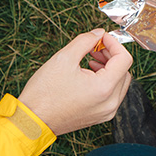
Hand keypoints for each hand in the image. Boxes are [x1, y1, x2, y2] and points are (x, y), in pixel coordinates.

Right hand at [17, 29, 132, 135]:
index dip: (114, 43)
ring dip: (110, 68)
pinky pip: (112, 95)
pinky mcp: (99, 117)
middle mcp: (110, 103)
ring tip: (90, 60)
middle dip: (112, 55)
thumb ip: (86, 41)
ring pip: (120, 83)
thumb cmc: (44, 94)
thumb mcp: (64, 58)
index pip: (124, 59)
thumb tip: (98, 34)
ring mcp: (106, 112)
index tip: (101, 38)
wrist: (31, 121)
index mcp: (104, 88)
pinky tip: (88, 75)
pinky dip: (105, 82)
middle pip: (124, 71)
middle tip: (95, 48)